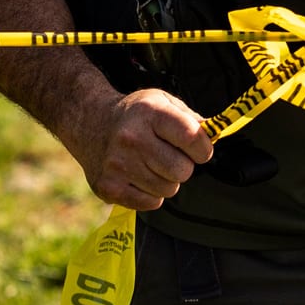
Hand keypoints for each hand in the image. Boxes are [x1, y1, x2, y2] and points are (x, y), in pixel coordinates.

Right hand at [66, 88, 213, 209]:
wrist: (89, 121)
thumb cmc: (134, 114)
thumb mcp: (161, 101)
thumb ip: (191, 119)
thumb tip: (215, 137)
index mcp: (148, 113)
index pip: (192, 138)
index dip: (203, 149)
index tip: (199, 149)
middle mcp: (131, 138)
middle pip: (182, 170)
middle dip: (183, 166)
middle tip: (169, 156)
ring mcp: (118, 164)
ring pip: (169, 189)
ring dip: (166, 180)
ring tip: (151, 164)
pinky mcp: (109, 187)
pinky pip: (151, 203)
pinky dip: (151, 194)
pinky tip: (139, 176)